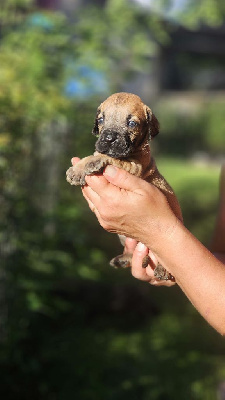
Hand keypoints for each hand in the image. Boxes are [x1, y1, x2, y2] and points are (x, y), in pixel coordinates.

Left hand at [71, 157, 176, 284]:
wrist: (160, 234)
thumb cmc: (156, 208)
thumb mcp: (143, 188)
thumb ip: (122, 177)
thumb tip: (106, 168)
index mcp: (112, 199)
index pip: (91, 179)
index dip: (87, 167)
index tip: (82, 158)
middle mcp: (104, 210)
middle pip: (87, 188)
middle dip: (84, 174)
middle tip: (79, 162)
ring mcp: (104, 219)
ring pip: (89, 198)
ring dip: (88, 185)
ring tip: (86, 173)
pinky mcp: (106, 225)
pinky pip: (95, 207)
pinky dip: (94, 196)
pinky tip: (97, 189)